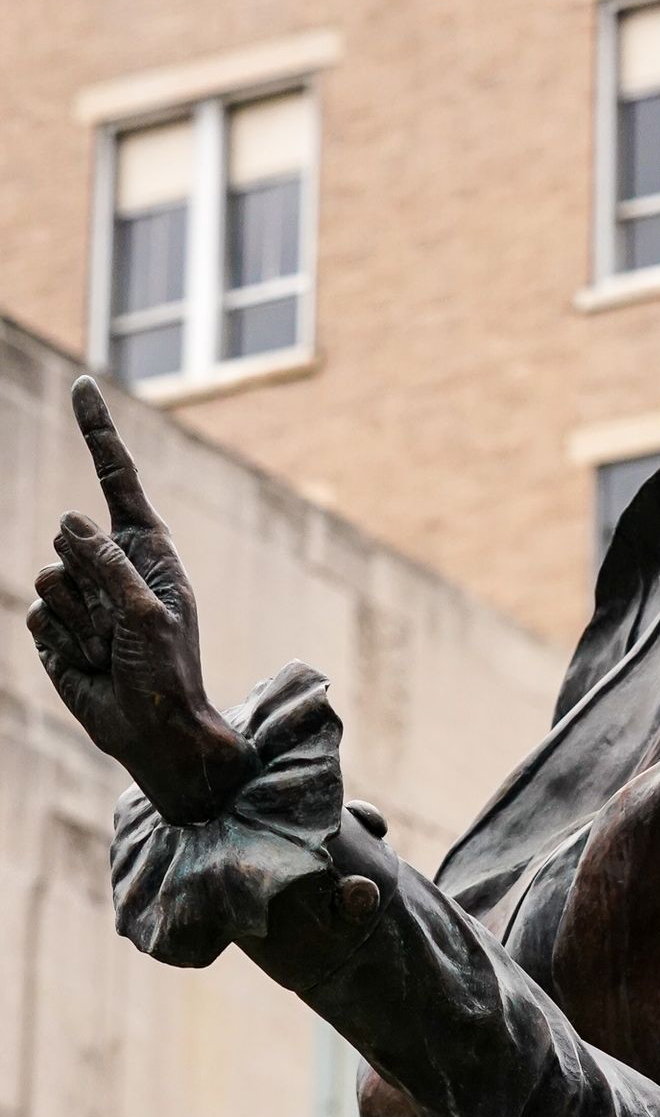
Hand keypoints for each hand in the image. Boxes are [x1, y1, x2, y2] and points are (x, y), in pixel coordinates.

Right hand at [28, 377, 252, 823]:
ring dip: (78, 618)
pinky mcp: (55, 627)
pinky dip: (61, 641)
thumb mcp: (149, 612)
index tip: (81, 385)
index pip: (117, 479)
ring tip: (110, 650)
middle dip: (88, 579)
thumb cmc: (167, 673)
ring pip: (46, 575)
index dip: (98, 433)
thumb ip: (110, 563)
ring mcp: (80, 595)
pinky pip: (35, 615)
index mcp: (148, 550)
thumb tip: (69, 522)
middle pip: (68, 534)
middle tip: (120, 625)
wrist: (152, 732)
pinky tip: (88, 663)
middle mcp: (112, 565)